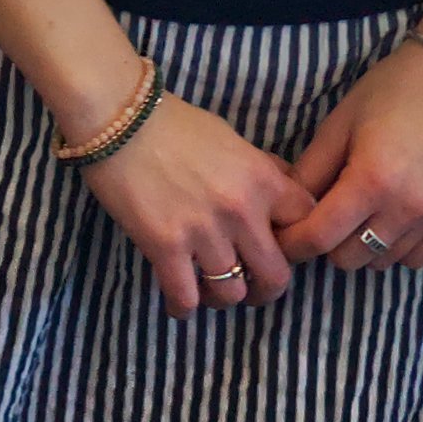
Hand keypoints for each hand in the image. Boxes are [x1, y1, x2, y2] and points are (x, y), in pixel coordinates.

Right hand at [77, 85, 320, 318]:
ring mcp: (203, 232)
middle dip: (265, 287)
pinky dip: (184, 307)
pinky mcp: (164, 247)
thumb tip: (285, 186)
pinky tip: (179, 303)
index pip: (305, 226)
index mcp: (262, 180)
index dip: (296, 242)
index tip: (278, 247)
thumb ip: (261, 169)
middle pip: (276, 277)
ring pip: (231, 294)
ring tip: (210, 290)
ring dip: (222, 297)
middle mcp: (241, 212)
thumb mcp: (231, 138)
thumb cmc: (174, 123)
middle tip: (250, 284)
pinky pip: (185, 297)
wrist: (116, 115)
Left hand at [279, 36, 422, 271]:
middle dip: (327, 244)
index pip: (320, 236)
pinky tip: (387, 220)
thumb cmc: (389, 93)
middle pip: (350, 258)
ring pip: (382, 262)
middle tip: (322, 218)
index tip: (281, 239)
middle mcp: (406, 207)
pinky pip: (415, 258)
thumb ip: (310, 170)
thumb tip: (286, 207)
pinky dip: (394, 248)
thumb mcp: (338, 125)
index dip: (293, 243)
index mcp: (371, 180)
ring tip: (357, 215)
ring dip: (361, 247)